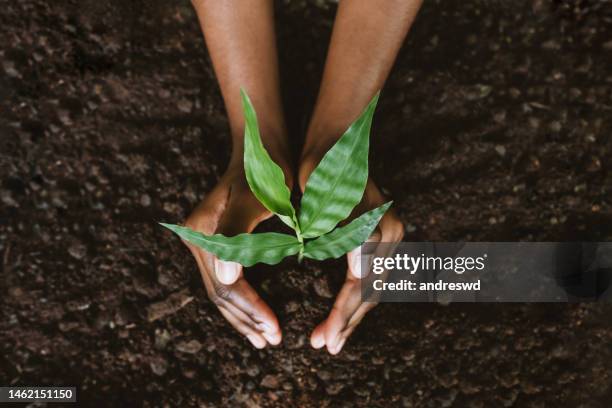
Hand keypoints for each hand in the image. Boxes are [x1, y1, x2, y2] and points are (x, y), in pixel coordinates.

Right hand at [183, 166, 283, 347]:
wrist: (260, 147)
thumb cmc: (265, 170)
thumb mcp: (256, 198)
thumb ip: (237, 234)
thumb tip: (228, 277)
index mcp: (203, 233)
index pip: (227, 285)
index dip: (251, 310)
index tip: (275, 330)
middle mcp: (197, 240)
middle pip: (220, 293)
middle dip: (247, 320)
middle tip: (272, 340)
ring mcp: (204, 242)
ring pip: (221, 291)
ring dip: (243, 317)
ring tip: (264, 338)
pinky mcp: (216, 243)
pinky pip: (226, 281)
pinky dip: (242, 302)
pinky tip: (255, 316)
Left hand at [299, 156, 404, 353]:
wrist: (333, 141)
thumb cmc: (323, 169)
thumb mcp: (328, 201)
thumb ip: (350, 235)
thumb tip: (363, 274)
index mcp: (379, 231)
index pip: (360, 285)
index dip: (341, 314)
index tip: (322, 339)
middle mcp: (390, 236)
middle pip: (370, 291)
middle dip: (347, 321)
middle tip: (325, 346)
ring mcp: (388, 236)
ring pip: (372, 287)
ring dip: (352, 314)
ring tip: (331, 337)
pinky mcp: (379, 236)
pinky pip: (369, 275)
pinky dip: (355, 297)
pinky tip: (341, 311)